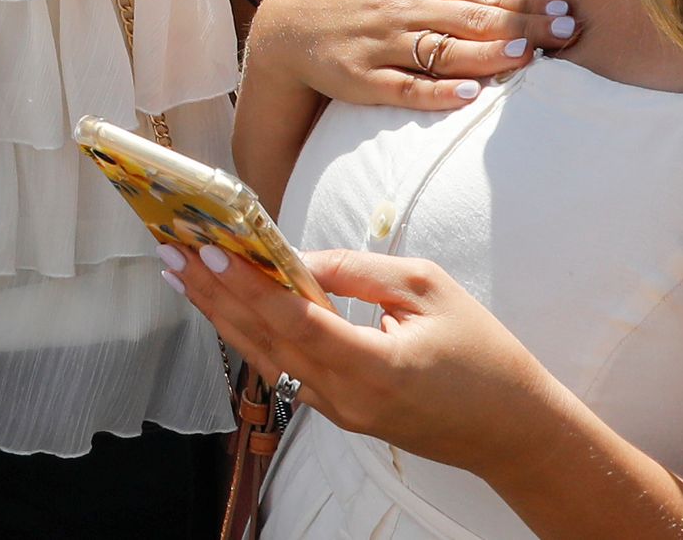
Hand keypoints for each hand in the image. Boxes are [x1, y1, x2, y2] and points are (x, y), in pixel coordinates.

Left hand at [172, 239, 569, 476]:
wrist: (511, 431)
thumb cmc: (483, 355)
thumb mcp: (427, 290)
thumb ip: (358, 271)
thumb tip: (298, 259)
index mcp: (375, 368)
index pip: (294, 322)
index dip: (246, 285)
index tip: (207, 250)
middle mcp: (347, 399)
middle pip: (264, 341)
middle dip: (212, 294)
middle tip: (170, 251)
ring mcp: (340, 412)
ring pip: (267, 358)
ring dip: (222, 314)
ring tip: (182, 274)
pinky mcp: (341, 414)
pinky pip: (286, 370)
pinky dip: (252, 334)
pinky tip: (227, 306)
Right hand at [249, 0, 570, 112]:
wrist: (288, 23)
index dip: (526, 2)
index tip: (566, 10)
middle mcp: (401, 7)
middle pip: (470, 19)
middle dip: (521, 26)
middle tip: (565, 34)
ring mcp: (380, 44)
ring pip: (442, 51)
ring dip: (486, 55)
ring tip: (527, 58)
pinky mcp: (362, 79)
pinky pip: (405, 87)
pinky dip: (437, 92)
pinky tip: (469, 95)